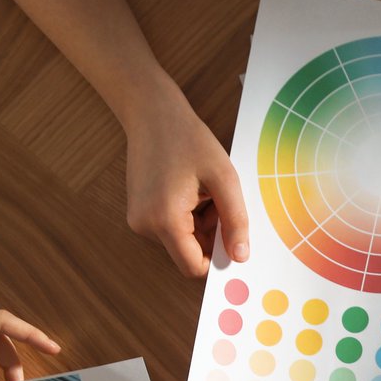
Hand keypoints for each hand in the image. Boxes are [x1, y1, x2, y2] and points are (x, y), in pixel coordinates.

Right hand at [123, 82, 249, 276]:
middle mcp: (145, 225)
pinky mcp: (139, 213)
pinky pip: (172, 229)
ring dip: (202, 225)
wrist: (152, 113)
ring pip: (182, 242)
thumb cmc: (189, 140)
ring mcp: (139, 219)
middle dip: (211, 236)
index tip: (234, 241)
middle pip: (189, 254)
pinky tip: (192, 190)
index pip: (194, 267)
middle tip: (217, 201)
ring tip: (204, 191)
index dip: (218, 260)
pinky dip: (189, 217)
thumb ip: (235, 221)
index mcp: (164, 220)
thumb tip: (241, 257)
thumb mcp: (224, 179)